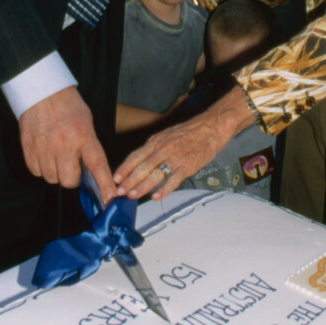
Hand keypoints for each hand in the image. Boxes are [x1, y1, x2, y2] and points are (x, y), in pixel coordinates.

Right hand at [19, 86, 115, 202]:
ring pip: (52, 179)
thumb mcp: (87, 122)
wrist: (42, 90)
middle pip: (70, 181)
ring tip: (56, 155)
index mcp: (83, 136)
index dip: (105, 186)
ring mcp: (44, 148)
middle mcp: (64, 145)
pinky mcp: (29, 149)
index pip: (97, 167)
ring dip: (56, 172)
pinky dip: (41, 167)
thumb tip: (92, 171)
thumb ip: (89, 146)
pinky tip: (44, 153)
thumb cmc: (67, 105)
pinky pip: (36, 172)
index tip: (109, 201)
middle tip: (72, 164)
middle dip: (73, 177)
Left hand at [113, 87, 253, 200]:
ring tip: (132, 196)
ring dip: (142, 186)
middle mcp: (162, 149)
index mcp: (156, 141)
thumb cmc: (188, 132)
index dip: (124, 168)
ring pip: (155, 174)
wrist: (210, 128)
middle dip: (129, 181)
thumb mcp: (166, 136)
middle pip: (142, 167)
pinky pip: (173, 180)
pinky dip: (164, 189)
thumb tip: (140, 163)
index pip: (135, 156)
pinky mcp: (187, 166)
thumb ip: (153, 149)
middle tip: (119, 192)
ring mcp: (175, 158)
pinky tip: (156, 196)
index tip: (115, 178)